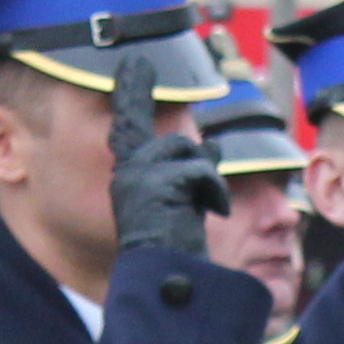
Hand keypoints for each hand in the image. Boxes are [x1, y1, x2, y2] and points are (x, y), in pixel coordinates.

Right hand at [106, 64, 221, 258]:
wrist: (167, 279)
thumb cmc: (176, 247)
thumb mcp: (185, 200)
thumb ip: (194, 170)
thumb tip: (216, 142)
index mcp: (130, 176)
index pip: (129, 125)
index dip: (134, 93)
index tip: (136, 64)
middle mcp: (127, 172)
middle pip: (174, 138)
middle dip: (190, 153)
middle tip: (177, 140)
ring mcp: (138, 177)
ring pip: (187, 150)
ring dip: (206, 179)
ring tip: (206, 209)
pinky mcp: (157, 185)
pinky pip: (199, 170)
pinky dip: (213, 191)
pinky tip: (214, 213)